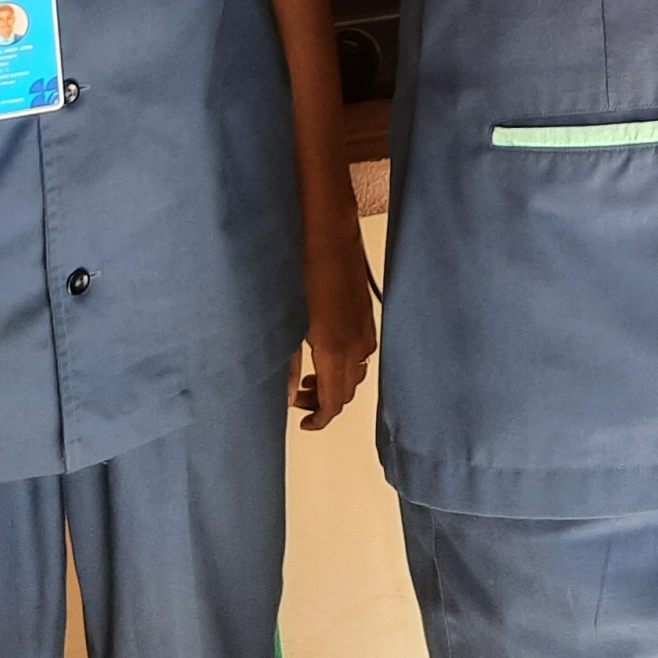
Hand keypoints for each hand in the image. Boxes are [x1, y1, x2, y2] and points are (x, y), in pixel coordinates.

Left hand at [296, 222, 377, 430]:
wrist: (330, 235)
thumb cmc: (303, 272)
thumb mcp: (289, 321)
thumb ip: (290, 363)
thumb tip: (287, 393)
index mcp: (334, 350)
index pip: (334, 403)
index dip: (320, 420)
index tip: (303, 422)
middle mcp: (356, 346)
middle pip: (347, 393)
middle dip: (323, 402)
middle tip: (297, 398)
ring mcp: (366, 332)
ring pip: (357, 375)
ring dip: (335, 384)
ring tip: (309, 377)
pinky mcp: (369, 319)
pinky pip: (363, 356)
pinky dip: (346, 366)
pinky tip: (326, 353)